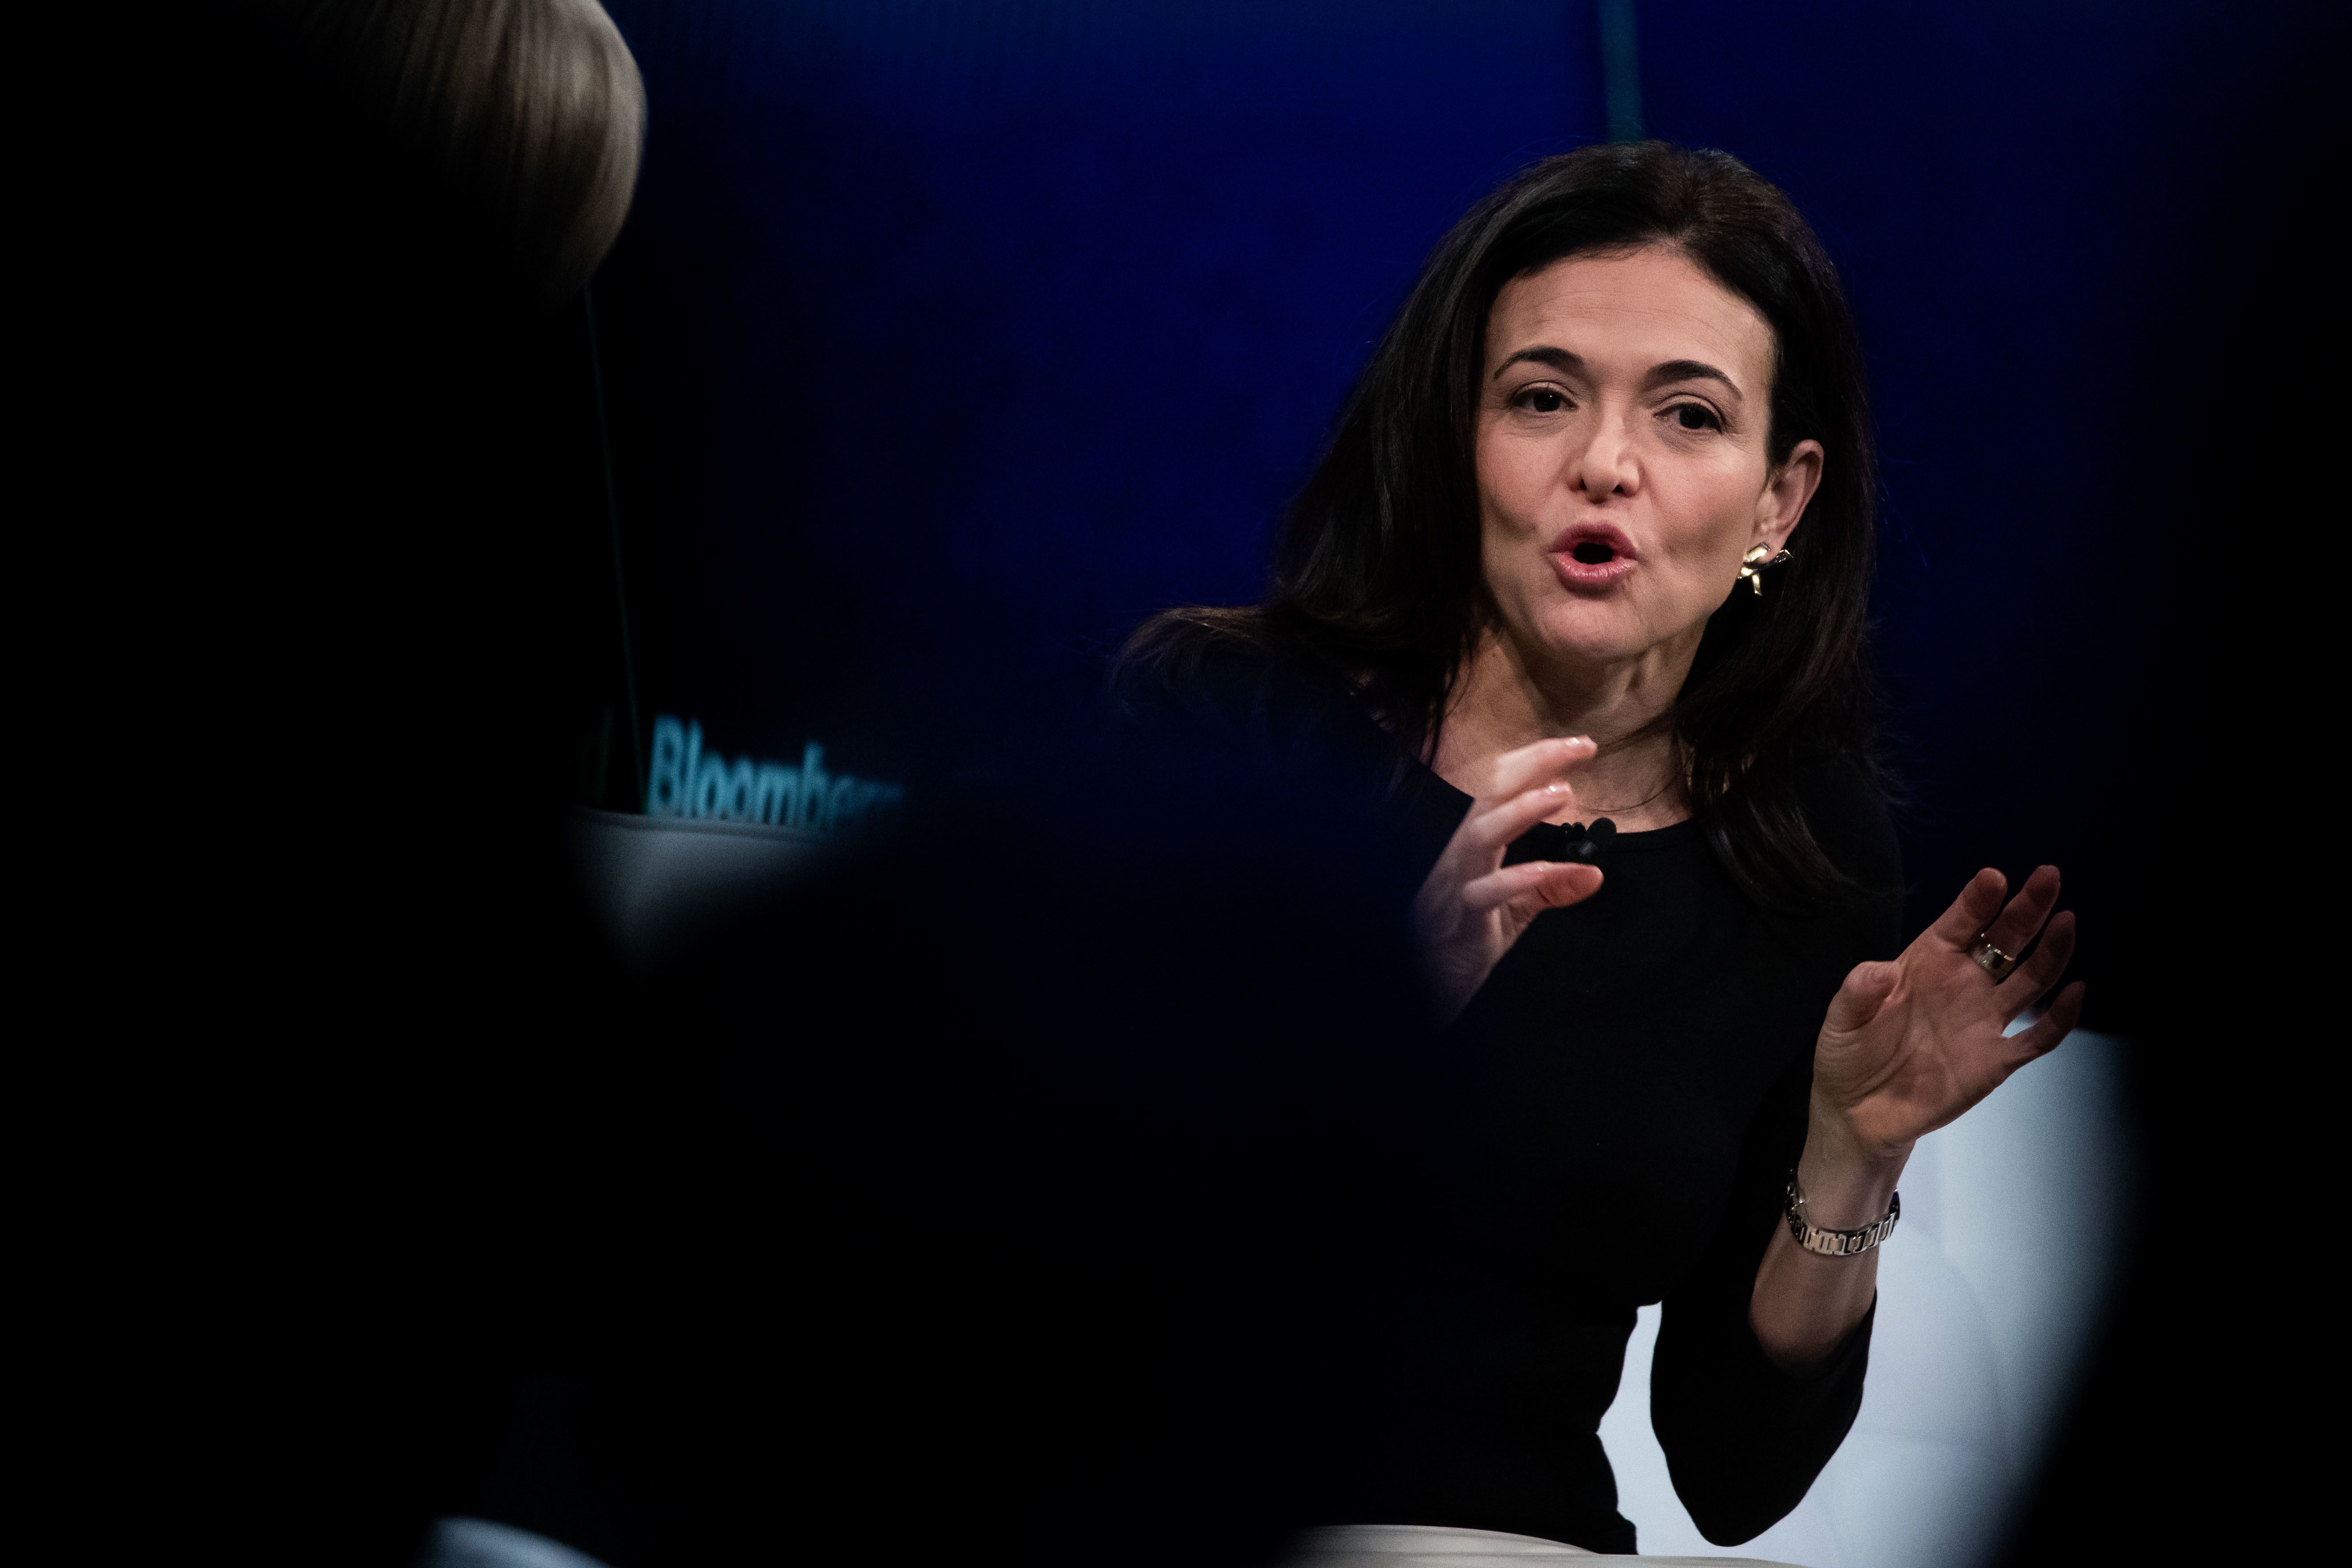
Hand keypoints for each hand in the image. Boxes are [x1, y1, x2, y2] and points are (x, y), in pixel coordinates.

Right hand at [1410, 736, 1605, 1023]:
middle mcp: (1458, 855)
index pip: (1500, 788)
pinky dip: (1524, 879)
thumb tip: (1593, 874)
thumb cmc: (1460, 943)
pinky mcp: (1456, 918)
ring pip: (1481, 834)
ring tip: (1562, 792)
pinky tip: (1560, 871)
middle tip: (1581, 746)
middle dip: (1534, 764)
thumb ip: (1547, 890)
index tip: (1579, 746)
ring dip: (1521, 810)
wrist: (1421, 992)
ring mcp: (1453, 883)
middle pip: (1490, 794)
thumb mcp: (1512, 913)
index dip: (1536, 761)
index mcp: (1472, 846)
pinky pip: (1487, 893)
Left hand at [1810, 866, 2084, 1169]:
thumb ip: (1858, 992)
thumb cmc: (1849, 1056)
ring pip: (2029, 980)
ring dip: (2050, 951)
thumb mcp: (1842, 1020)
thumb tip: (1880, 970)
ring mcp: (1983, 1021)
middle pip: (2004, 941)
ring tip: (2066, 921)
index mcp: (1926, 963)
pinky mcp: (1996, 1060)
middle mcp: (1962, 984)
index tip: (1994, 879)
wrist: (1857, 1113)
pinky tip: (2075, 991)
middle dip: (2026, 909)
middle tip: (2048, 878)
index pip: (1959, 924)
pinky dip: (2059, 1017)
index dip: (1977, 901)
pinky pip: (2037, 1038)